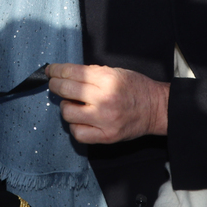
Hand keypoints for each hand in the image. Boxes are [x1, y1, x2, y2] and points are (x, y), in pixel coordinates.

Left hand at [47, 64, 168, 143]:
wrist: (156, 109)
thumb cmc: (135, 88)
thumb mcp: (115, 72)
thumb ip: (91, 74)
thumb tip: (65, 74)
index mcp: (107, 79)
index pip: (71, 73)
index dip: (56, 70)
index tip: (51, 71)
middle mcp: (104, 99)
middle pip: (65, 90)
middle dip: (55, 85)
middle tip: (55, 84)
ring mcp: (104, 120)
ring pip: (67, 113)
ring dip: (66, 107)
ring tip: (74, 104)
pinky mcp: (106, 136)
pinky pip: (78, 133)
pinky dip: (76, 126)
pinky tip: (81, 120)